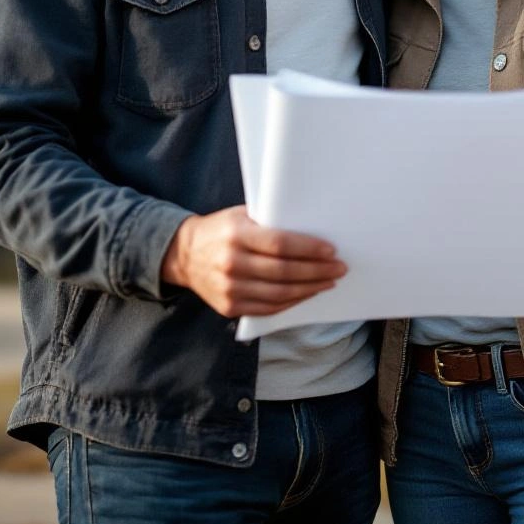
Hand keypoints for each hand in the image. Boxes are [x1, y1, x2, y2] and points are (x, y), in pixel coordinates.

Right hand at [160, 205, 346, 318]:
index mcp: (236, 234)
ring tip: (329, 281)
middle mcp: (231, 263)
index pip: (280, 243)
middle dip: (316, 271)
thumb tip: (310, 226)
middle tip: (339, 268)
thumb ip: (269, 221)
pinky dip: (291, 302)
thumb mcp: (241, 215)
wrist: (185, 255)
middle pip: (283, 271)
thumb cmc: (222, 229)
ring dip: (309, 288)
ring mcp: (229, 288)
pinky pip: (268, 308)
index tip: (331, 250)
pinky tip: (306, 293)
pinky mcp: (229, 307)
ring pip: (279, 294)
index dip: (308, 248)